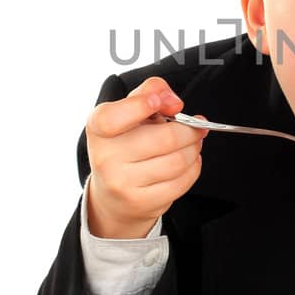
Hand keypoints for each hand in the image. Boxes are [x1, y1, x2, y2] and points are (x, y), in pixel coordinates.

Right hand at [85, 77, 208, 237]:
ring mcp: (121, 183)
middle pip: (166, 138)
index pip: (113, 117)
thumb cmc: (124, 145)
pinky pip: (182, 182)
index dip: (141, 105)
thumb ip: (149, 92)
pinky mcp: (140, 202)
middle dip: (190, 130)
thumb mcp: (128, 112)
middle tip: (197, 126)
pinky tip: (188, 162)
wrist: (112, 195)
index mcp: (98, 128)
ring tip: (193, 143)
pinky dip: (193, 168)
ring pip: (178, 161)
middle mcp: (105, 157)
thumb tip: (172, 100)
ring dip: (194, 149)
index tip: (164, 102)